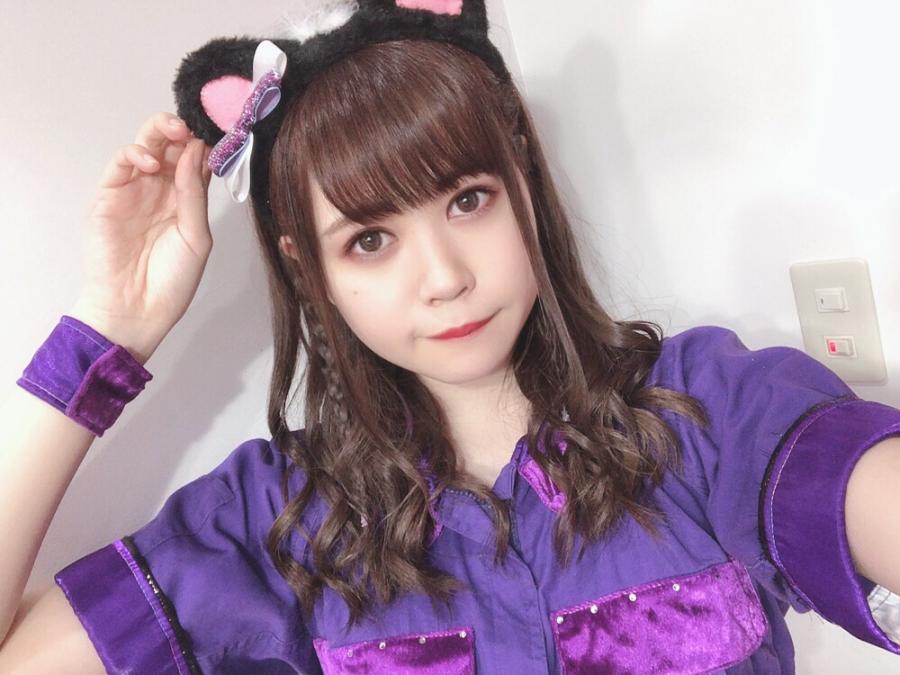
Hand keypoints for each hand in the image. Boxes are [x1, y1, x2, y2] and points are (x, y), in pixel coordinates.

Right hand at [69, 112, 213, 363]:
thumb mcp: (196, 236)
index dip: (205, 145)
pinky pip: (120, 163)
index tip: (219, 133)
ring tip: (176, 133)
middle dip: (182, 130)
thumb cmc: (171, 280)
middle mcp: (161, 191)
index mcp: (185, 200)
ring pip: (145, 146)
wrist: (137, 309)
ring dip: (160, 132)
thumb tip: (197, 150)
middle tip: (194, 125)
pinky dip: (135, 154)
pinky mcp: (108, 196)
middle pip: (170, 147)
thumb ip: (196, 194)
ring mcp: (134, 191)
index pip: (195, 161)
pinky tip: (151, 162)